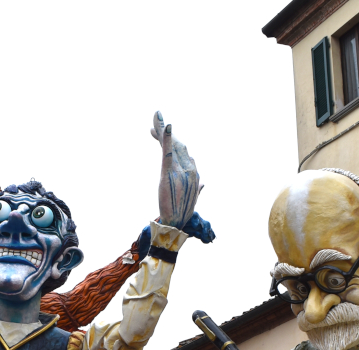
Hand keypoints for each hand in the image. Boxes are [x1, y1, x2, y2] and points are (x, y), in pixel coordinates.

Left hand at [151, 111, 201, 228]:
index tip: (160, 131)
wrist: (175, 223)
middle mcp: (189, 168)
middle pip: (177, 144)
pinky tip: (164, 126)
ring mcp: (180, 170)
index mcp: (193, 172)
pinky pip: (167, 152)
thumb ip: (197, 188)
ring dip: (163, 129)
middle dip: (165, 130)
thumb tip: (203, 184)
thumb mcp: (191, 197)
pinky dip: (166, 138)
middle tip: (155, 117)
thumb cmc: (181, 212)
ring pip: (172, 144)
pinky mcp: (169, 172)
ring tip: (156, 116)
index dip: (171, 140)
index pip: (182, 151)